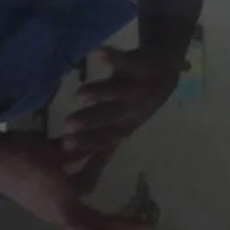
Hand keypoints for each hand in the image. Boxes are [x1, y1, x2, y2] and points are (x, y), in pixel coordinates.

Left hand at [0, 133, 155, 229]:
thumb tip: (99, 137)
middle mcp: (59, 213)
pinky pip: (84, 227)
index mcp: (58, 202)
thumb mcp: (54, 149)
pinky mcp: (59, 208)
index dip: (113, 214)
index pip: (91, 214)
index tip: (134, 211)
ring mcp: (59, 213)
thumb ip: (76, 150)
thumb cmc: (18, 150)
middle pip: (98, 228)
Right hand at [57, 45, 181, 192]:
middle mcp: (131, 110)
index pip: (102, 137)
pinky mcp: (141, 65)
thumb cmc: (135, 104)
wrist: (166, 71)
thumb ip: (97, 148)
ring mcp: (138, 88)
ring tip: (80, 94)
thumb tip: (75, 177)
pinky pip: (127, 61)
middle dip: (89, 122)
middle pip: (109, 117)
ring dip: (100, 93)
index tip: (63, 149)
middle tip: (67, 126)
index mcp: (123, 126)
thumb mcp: (119, 128)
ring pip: (118, 92)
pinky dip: (114, 57)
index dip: (85, 143)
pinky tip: (98, 53)